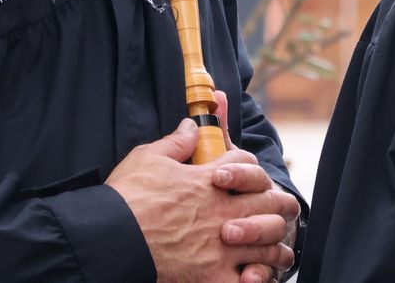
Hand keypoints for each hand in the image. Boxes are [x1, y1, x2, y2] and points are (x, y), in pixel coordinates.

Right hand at [106, 121, 298, 282]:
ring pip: (268, 241)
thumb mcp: (148, 157)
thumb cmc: (127, 199)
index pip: (247, 165)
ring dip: (275, 243)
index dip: (249, 167)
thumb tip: (191, 126)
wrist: (112, 240)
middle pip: (269, 201)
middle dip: (278, 202)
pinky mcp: (212, 277)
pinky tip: (258, 278)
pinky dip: (257, 279)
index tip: (245, 173)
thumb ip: (176, 142)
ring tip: (279, 248)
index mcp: (209, 181)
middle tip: (281, 206)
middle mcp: (222, 212)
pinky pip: (248, 280)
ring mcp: (221, 246)